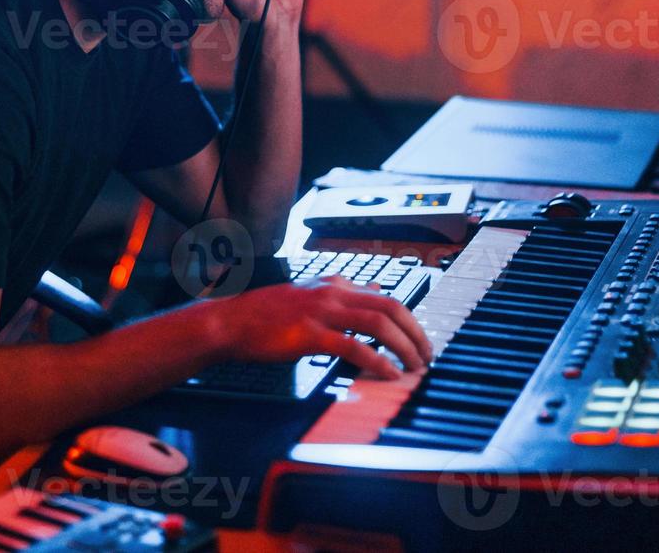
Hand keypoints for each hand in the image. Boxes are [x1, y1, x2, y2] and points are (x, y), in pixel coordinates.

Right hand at [208, 275, 432, 379]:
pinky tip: (388, 373)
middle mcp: (333, 293)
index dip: (410, 320)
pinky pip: (353, 347)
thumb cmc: (267, 313)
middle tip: (427, 355)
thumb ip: (344, 292)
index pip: (385, 297)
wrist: (231, 321)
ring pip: (378, 323)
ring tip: (415, 365)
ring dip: (403, 346)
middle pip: (390, 307)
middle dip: (416, 333)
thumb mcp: (310, 293)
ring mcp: (322, 312)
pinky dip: (377, 361)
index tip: (420, 340)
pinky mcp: (310, 335)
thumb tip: (376, 289)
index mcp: (335, 284)